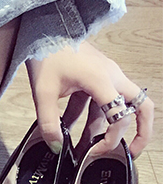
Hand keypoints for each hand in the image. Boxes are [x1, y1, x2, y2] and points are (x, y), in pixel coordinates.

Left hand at [26, 42, 153, 157]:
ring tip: (86, 150)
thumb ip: (49, 125)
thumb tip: (56, 148)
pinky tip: (72, 132)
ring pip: (120, 107)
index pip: (121, 115)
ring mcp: (108, 76)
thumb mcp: (44, 94)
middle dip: (140, 132)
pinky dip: (92, 119)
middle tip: (130, 152)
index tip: (95, 152)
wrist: (45, 31)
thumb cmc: (48, 55)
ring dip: (105, 129)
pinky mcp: (99, 77)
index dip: (112, 139)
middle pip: (140, 106)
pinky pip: (103, 102)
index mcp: (102, 80)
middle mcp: (112, 77)